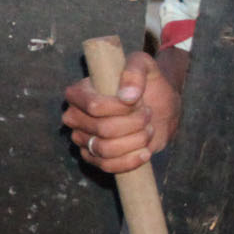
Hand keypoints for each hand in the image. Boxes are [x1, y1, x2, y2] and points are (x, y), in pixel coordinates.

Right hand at [63, 49, 179, 173]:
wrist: (159, 106)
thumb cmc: (148, 83)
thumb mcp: (146, 66)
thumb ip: (135, 72)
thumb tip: (127, 96)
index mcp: (79, 93)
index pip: (94, 106)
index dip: (121, 108)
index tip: (139, 102)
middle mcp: (74, 117)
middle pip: (103, 129)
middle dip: (134, 124)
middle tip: (147, 115)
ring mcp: (82, 139)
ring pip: (105, 149)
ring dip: (135, 141)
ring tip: (148, 130)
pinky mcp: (93, 157)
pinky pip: (107, 166)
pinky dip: (130, 161)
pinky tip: (145, 151)